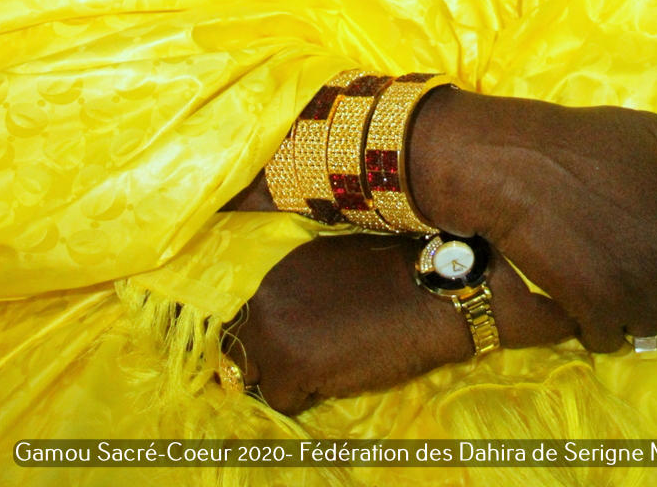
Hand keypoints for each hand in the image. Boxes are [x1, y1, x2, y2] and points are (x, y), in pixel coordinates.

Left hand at [229, 232, 575, 413]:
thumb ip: (285, 278)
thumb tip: (253, 310)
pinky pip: (282, 398)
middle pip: (235, 342)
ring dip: (285, 371)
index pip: (222, 301)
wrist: (434, 290)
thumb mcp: (323, 259)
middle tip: (314, 341)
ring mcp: (269, 327)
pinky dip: (308, 394)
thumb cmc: (389, 273)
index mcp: (265, 258)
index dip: (241, 322)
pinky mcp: (288, 365)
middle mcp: (256, 288)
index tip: (257, 330)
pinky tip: (342, 366)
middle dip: (266, 350)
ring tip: (329, 351)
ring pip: (254, 372)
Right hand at [410, 92, 656, 353]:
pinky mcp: (589, 309)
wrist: (520, 165)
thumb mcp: (650, 132)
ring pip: (652, 332)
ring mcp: (629, 294)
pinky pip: (611, 340)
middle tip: (649, 275)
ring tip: (619, 285)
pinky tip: (591, 298)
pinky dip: (603, 326)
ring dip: (639, 315)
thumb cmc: (586, 143)